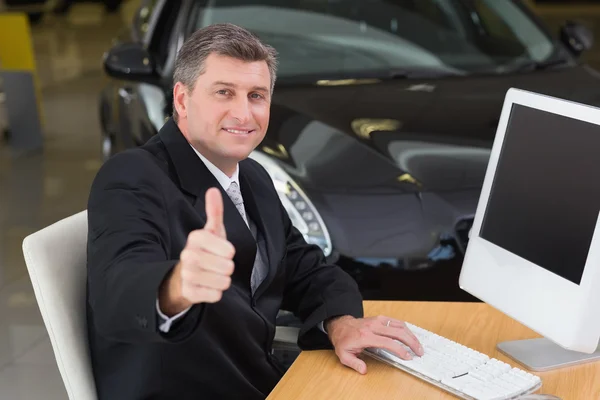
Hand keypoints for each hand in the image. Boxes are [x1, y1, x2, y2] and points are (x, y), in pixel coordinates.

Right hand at [159, 188, 235, 315]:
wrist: (183, 277)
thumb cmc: (204, 251)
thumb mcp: (212, 231)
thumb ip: (214, 212)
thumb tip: (213, 190)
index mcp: (196, 238)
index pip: (229, 250)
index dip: (229, 252)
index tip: (223, 251)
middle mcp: (188, 255)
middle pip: (228, 267)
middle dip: (227, 268)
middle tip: (217, 265)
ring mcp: (187, 274)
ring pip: (223, 282)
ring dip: (223, 281)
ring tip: (213, 275)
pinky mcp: (189, 292)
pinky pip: (216, 295)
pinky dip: (216, 293)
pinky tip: (207, 286)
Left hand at [326, 315, 423, 374]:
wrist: (341, 326)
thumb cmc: (344, 340)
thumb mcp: (344, 355)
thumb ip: (354, 364)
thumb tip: (364, 370)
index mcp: (366, 336)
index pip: (387, 342)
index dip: (400, 349)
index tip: (408, 356)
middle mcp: (373, 327)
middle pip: (397, 332)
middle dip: (411, 342)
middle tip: (419, 351)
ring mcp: (377, 321)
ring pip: (399, 325)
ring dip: (411, 335)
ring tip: (418, 345)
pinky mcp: (380, 318)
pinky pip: (395, 321)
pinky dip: (405, 328)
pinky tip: (410, 335)